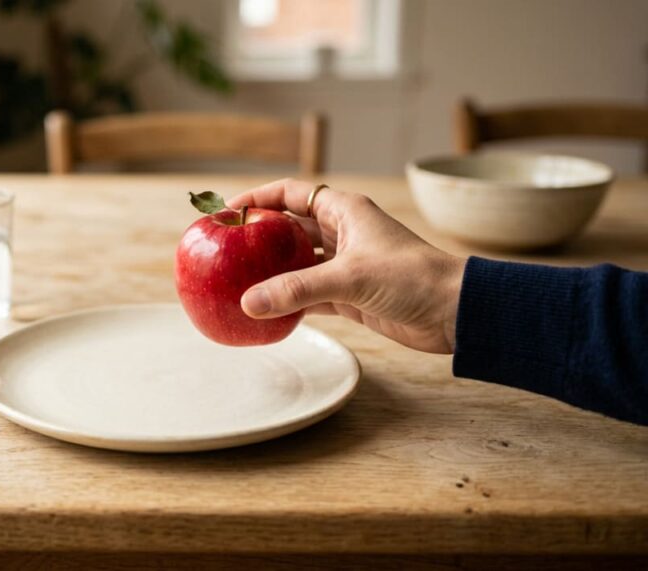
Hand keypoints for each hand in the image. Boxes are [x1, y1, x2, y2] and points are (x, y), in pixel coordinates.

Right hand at [228, 179, 465, 353]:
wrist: (455, 311)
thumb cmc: (412, 277)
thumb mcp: (350, 278)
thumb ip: (296, 289)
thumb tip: (249, 302)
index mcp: (344, 211)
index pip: (291, 193)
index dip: (259, 198)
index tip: (228, 211)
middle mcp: (342, 233)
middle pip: (290, 228)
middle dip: (259, 237)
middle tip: (226, 248)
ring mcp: (345, 265)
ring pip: (297, 263)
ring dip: (272, 272)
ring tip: (238, 281)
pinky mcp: (350, 295)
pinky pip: (308, 294)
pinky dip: (289, 302)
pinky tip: (267, 311)